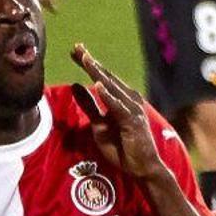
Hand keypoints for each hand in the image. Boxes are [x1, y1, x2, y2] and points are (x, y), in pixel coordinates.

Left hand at [70, 43, 165, 181]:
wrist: (141, 168)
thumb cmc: (122, 147)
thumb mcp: (98, 124)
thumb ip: (88, 105)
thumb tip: (75, 85)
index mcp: (121, 98)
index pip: (102, 77)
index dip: (88, 63)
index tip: (74, 50)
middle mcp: (128, 99)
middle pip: (106, 77)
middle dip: (90, 62)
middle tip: (76, 47)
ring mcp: (132, 109)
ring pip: (111, 87)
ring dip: (98, 73)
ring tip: (85, 59)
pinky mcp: (132, 122)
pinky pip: (117, 107)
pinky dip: (107, 96)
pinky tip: (97, 85)